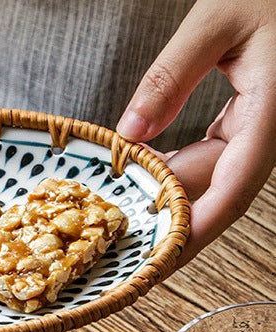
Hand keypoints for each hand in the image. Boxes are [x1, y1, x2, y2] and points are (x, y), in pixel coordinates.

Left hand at [116, 0, 275, 261]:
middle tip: (125, 250)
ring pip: (212, 177)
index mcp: (274, 111)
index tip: (164, 258)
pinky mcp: (248, 119)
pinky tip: (139, 172)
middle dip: (172, 223)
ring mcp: (261, 126)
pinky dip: (175, 169)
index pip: (236, 188)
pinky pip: (210, 157)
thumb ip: (171, 75)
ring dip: (169, 196)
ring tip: (120, 213)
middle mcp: (269, 129)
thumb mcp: (217, 19)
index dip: (199, 229)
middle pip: (219, 192)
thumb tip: (130, 132)